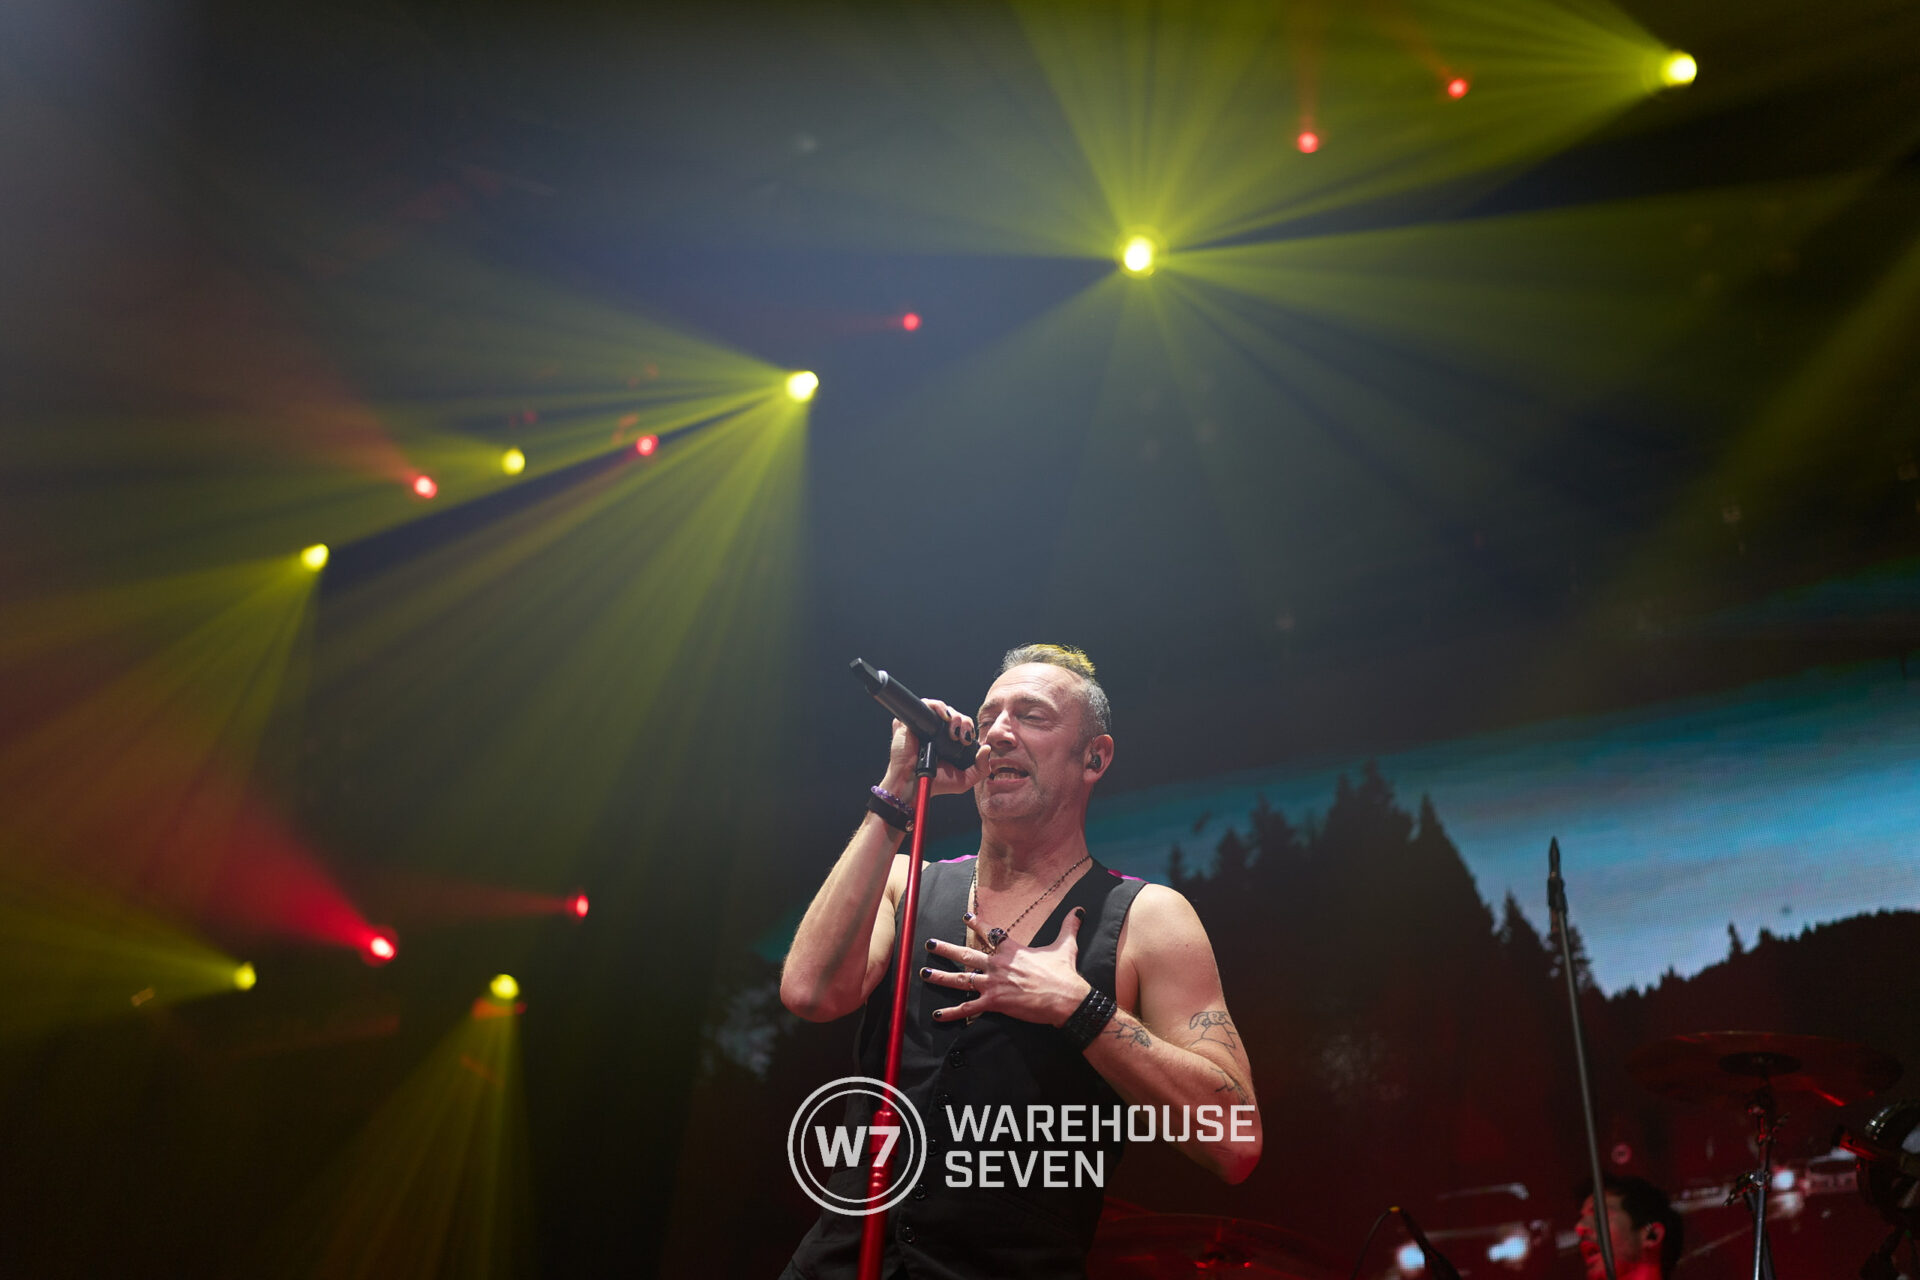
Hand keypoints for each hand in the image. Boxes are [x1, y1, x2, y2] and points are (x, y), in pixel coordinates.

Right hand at [882, 698, 984, 797]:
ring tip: (953, 730)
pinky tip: (944, 716)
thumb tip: (987, 749)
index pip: (962, 724)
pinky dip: (937, 705)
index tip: (967, 739)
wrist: (913, 784)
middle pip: (955, 714)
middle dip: (964, 722)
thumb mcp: (964, 779)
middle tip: (962, 737)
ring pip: (943, 708)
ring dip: (953, 715)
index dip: (968, 727)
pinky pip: (925, 703)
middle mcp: (936, 731)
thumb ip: (981, 768)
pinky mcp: (911, 721)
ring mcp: (924, 725)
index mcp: (948, 741)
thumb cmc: (934, 783)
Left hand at [921, 907, 1091, 1026]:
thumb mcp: (1065, 946)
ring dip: (941, 977)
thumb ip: (1068, 927)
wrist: (1066, 998)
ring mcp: (994, 984)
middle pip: (967, 954)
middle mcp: (998, 964)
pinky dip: (952, 1013)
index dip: (976, 924)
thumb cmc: (1064, 973)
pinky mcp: (994, 1003)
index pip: (990, 933)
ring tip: (924, 973)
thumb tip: (1078, 911)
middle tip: (929, 943)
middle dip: (946, 949)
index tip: (965, 917)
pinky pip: (969, 1009)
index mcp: (1012, 950)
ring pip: (961, 979)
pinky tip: (937, 1016)